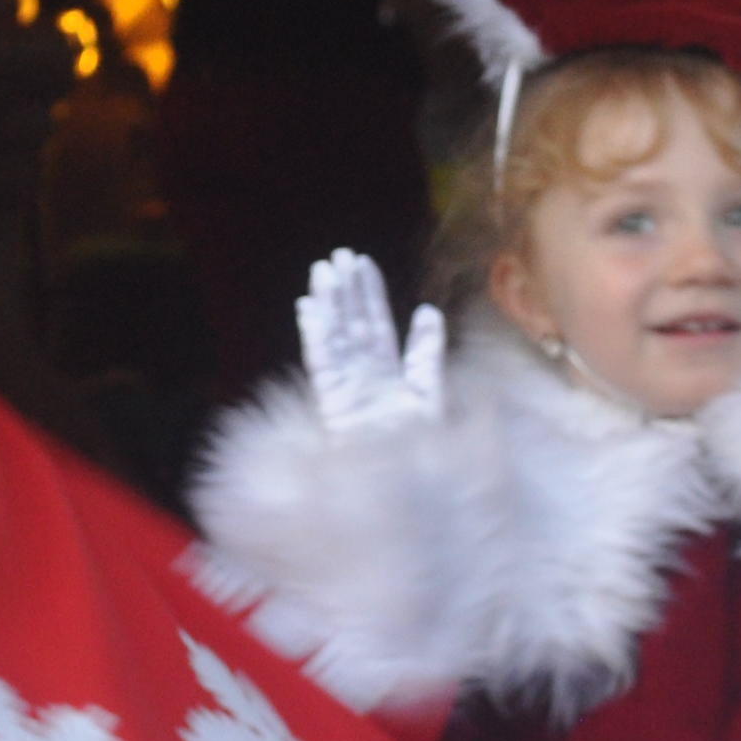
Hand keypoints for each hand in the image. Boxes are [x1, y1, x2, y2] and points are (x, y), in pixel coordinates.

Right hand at [297, 251, 445, 436]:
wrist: (407, 484)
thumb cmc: (420, 447)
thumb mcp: (431, 394)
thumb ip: (427, 353)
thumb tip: (428, 311)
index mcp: (388, 375)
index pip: (376, 325)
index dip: (369, 294)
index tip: (362, 263)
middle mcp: (364, 377)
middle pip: (353, 325)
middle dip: (346, 291)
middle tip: (338, 256)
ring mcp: (346, 387)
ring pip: (336, 336)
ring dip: (329, 304)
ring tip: (322, 272)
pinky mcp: (333, 401)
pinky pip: (323, 361)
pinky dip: (316, 334)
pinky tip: (309, 308)